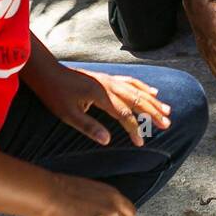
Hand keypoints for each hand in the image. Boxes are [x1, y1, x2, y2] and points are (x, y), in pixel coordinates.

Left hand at [31, 63, 171, 147]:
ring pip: (138, 90)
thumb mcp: (67, 115)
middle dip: (153, 113)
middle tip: (167, 124)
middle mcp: (110, 86)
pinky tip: (152, 91)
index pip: (124, 115)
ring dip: (153, 101)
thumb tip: (107, 141)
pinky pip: (131, 82)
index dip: (134, 129)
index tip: (141, 142)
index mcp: (101, 95)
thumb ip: (89, 127)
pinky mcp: (108, 78)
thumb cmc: (55, 94)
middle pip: (138, 100)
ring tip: (167, 109)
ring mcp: (110, 80)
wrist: (48, 72)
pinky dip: (144, 87)